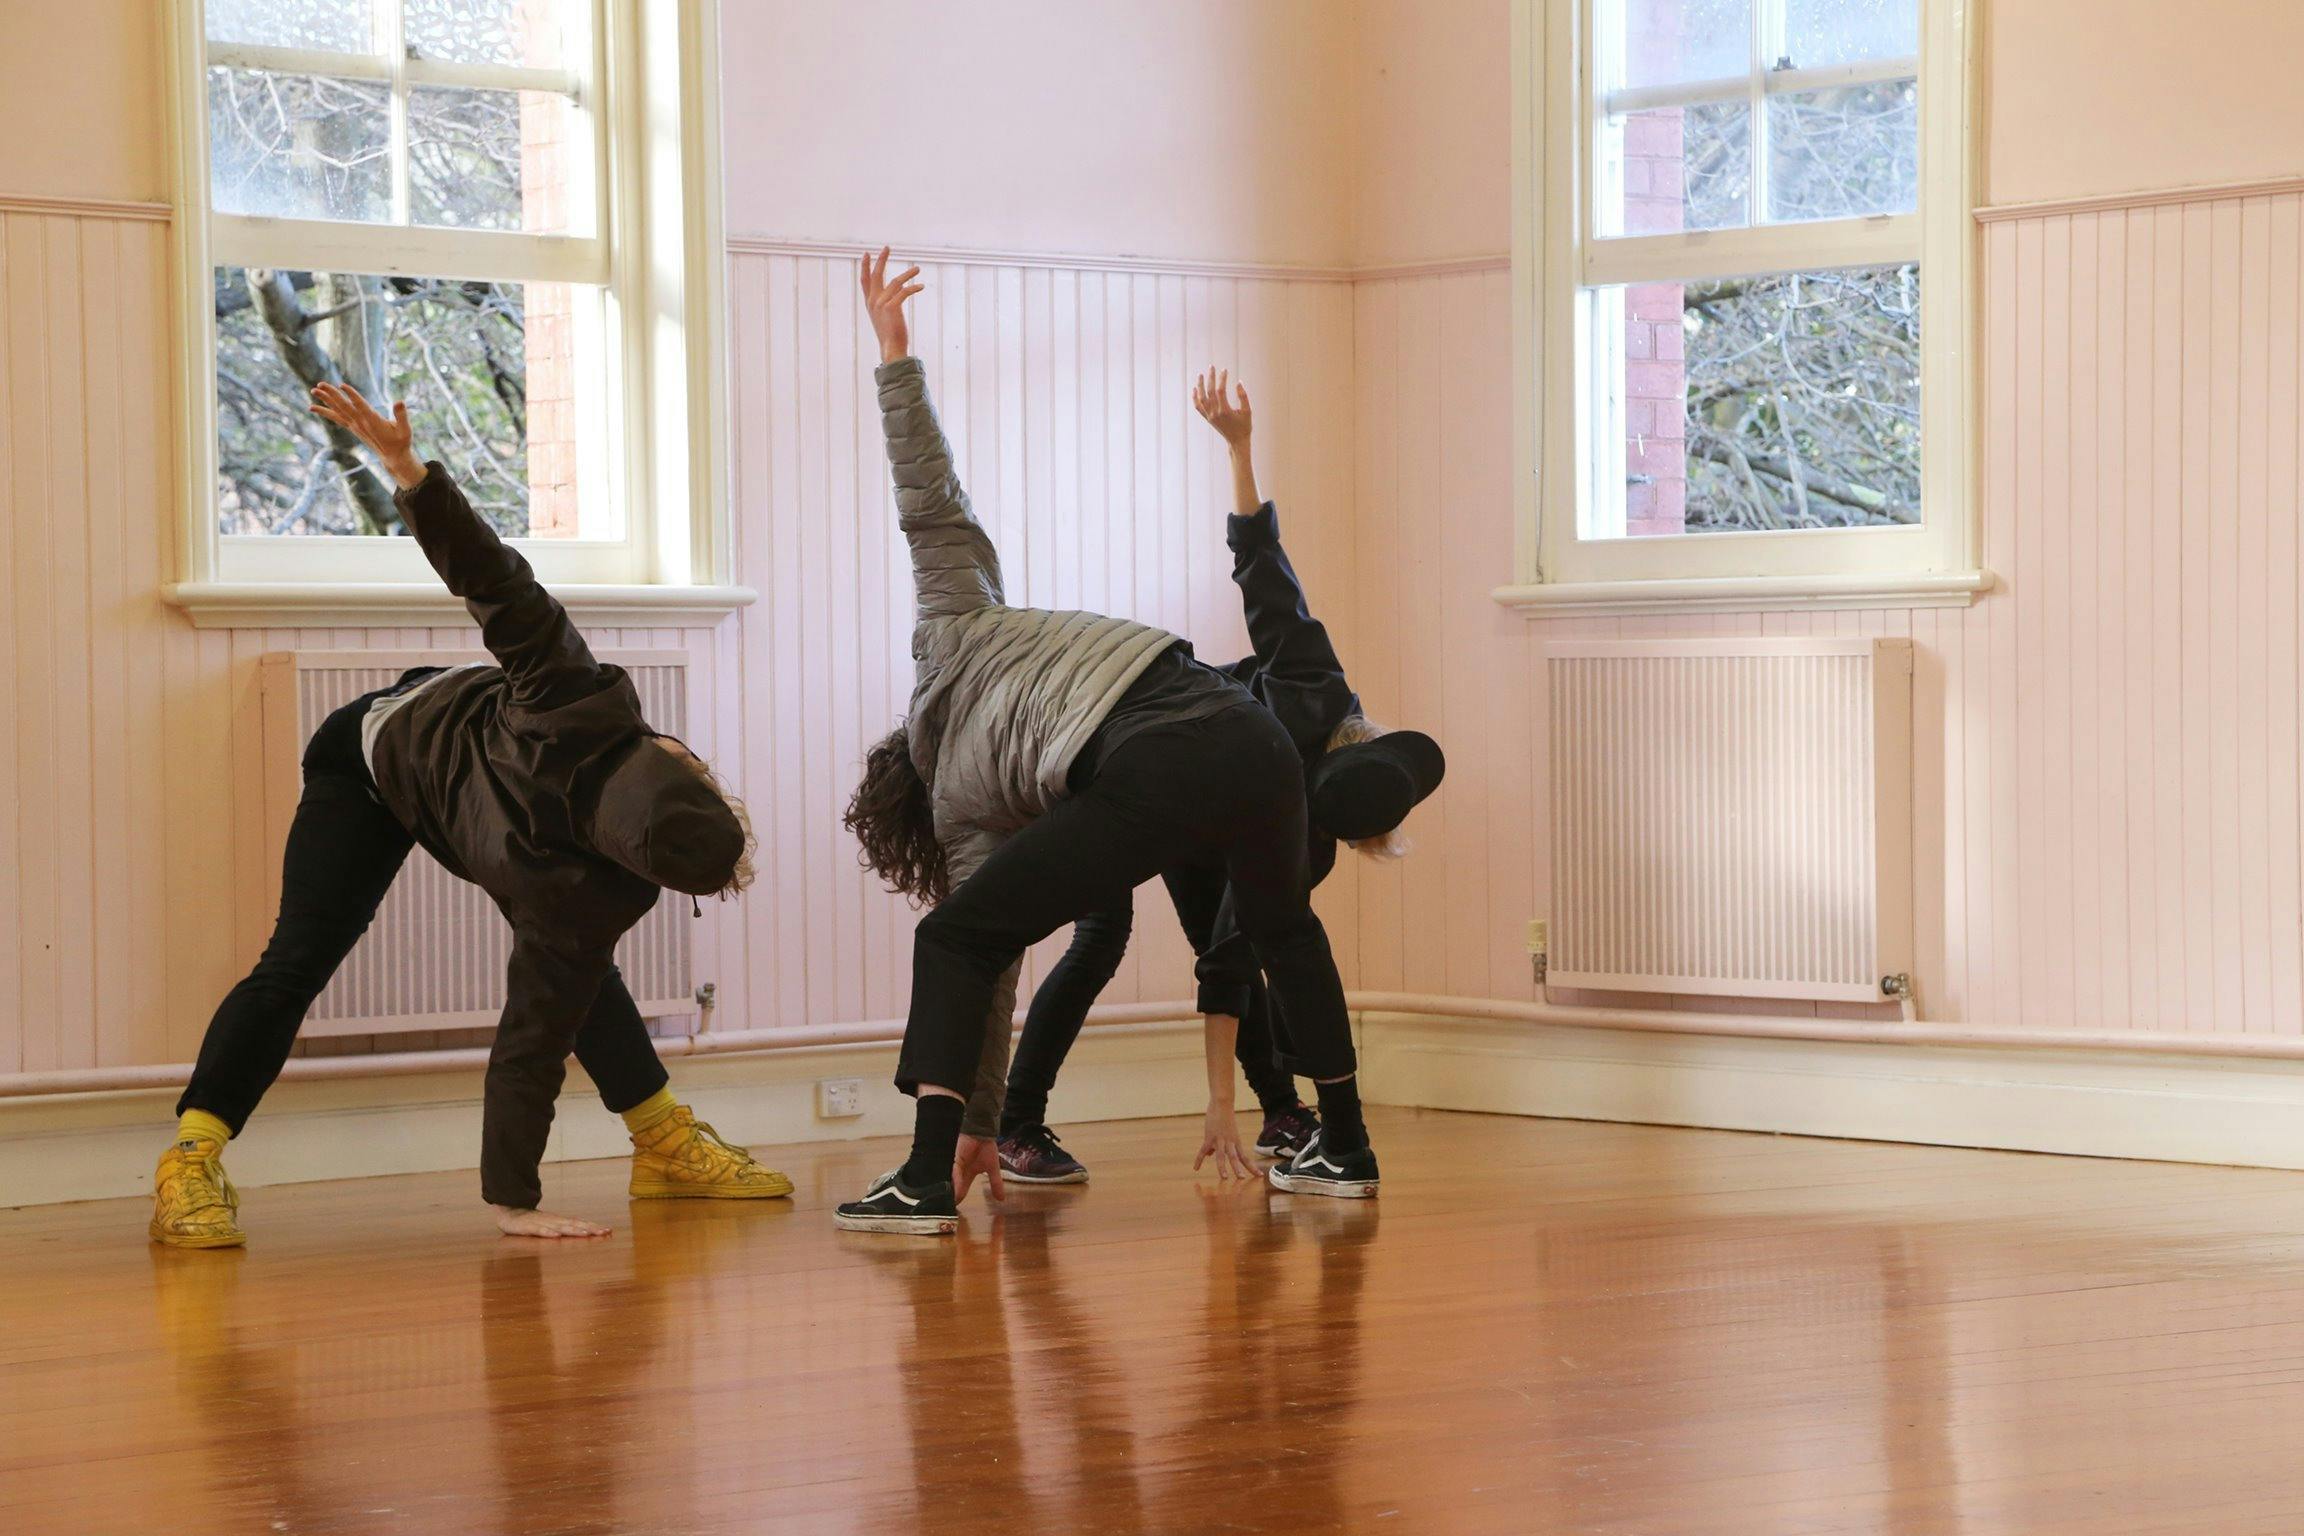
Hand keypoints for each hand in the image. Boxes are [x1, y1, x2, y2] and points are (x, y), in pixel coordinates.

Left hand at [308, 382, 425, 488]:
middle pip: (343, 406)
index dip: (351, 395)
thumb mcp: (405, 429)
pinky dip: (325, 412)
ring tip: (313, 390)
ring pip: (337, 411)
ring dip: (325, 400)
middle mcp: (360, 423)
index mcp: (373, 421)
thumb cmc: (401, 442)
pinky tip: (314, 407)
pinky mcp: (353, 428)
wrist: (392, 457)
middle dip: (331, 395)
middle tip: (320, 384)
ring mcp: (355, 426)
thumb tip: (400, 402)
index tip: (342, 385)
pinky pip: (336, 418)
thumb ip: (402, 415)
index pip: (360, 406)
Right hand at [490, 1204, 611, 1238]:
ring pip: (560, 1227)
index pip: (580, 1223)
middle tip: (605, 1232)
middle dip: (590, 1229)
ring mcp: (541, 1223)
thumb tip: (582, 1232)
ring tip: (586, 1234)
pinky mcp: (527, 1227)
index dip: (594, 1227)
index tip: (609, 1231)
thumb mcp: (550, 1226)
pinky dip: (548, 1232)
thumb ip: (564, 1229)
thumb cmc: (532, 1222)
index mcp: (560, 1222)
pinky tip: (556, 1235)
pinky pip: (538, 1230)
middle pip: (574, 1225)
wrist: (509, 1213)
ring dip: (573, 1230)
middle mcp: (553, 1221)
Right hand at [861, 246, 924, 365]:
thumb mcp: (884, 318)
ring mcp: (881, 304)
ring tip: (918, 268)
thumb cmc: (890, 335)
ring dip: (908, 274)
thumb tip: (894, 298)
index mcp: (870, 303)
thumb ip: (884, 306)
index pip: (865, 281)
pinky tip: (921, 286)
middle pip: (876, 275)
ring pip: (896, 282)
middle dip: (881, 260)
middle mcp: (873, 302)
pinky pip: (904, 292)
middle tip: (887, 247)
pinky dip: (914, 288)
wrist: (891, 348)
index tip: (867, 254)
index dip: (865, 267)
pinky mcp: (892, 307)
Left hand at [953, 1133, 1006, 1203]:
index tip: (955, 1211)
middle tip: (946, 1209)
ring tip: (948, 1202)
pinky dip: (955, 1179)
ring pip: (951, 1180)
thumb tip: (1002, 1199)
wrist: (984, 1132)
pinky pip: (954, 1170)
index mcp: (967, 1175)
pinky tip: (954, 1188)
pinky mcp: (954, 1157)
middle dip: (950, 1197)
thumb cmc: (987, 1148)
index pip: (961, 1190)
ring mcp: (956, 1165)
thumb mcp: (993, 1168)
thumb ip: (996, 1183)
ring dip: (950, 1190)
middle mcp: (959, 1171)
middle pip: (953, 1187)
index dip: (958, 1199)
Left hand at [1191, 366, 1252, 448]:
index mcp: (1225, 411)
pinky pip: (1198, 407)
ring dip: (1200, 386)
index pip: (1220, 390)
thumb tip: (1239, 382)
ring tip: (1201, 375)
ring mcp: (1210, 416)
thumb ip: (1243, 396)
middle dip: (1210, 378)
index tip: (1225, 370)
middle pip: (1209, 392)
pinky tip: (1195, 389)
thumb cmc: (1244, 426)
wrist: (1237, 441)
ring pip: (1201, 398)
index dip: (1222, 379)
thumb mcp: (1248, 411)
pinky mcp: (1208, 418)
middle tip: (1212, 367)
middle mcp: (1215, 413)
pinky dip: (1195, 398)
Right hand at [1194, 1104, 1256, 1179]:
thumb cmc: (1224, 1117)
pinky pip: (1203, 1150)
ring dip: (1223, 1167)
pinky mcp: (1209, 1137)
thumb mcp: (1227, 1132)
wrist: (1222, 1104)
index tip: (1260, 1176)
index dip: (1252, 1167)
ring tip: (1224, 1177)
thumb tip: (1210, 1154)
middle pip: (1235, 1158)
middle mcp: (1230, 1142)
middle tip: (1242, 1179)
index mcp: (1236, 1142)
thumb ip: (1219, 1145)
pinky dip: (1199, 1160)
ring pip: (1222, 1155)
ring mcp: (1219, 1140)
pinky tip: (1196, 1168)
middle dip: (1238, 1169)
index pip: (1245, 1157)